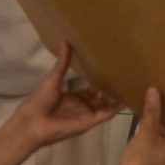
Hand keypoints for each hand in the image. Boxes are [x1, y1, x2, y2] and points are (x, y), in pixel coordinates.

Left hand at [0, 43, 121, 164]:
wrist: (33, 123)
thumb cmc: (40, 101)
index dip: (100, 80)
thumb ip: (62, 63)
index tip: (111, 70)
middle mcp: (81, 106)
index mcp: (72, 97)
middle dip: (111, 88)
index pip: (90, 89)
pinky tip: (127, 99)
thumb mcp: (53, 78)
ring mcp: (86, 114)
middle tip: (125, 76)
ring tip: (131, 85)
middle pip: (101, 97)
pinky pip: (106, 114)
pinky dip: (116, 108)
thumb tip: (65, 41)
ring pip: (106, 105)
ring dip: (116, 97)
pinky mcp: (90, 122)